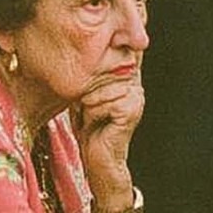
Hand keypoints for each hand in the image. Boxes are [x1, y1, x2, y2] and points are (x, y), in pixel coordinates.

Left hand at [70, 70, 143, 200]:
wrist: (100, 158)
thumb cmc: (89, 126)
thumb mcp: (86, 95)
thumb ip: (90, 74)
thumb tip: (77, 54)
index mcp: (127, 77)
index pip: (111, 57)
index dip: (93, 68)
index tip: (83, 94)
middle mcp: (135, 84)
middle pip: (100, 74)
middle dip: (86, 94)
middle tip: (86, 111)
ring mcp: (135, 97)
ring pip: (98, 90)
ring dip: (87, 106)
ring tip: (90, 118)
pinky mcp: (130, 110)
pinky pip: (101, 104)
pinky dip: (91, 115)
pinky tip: (95, 125)